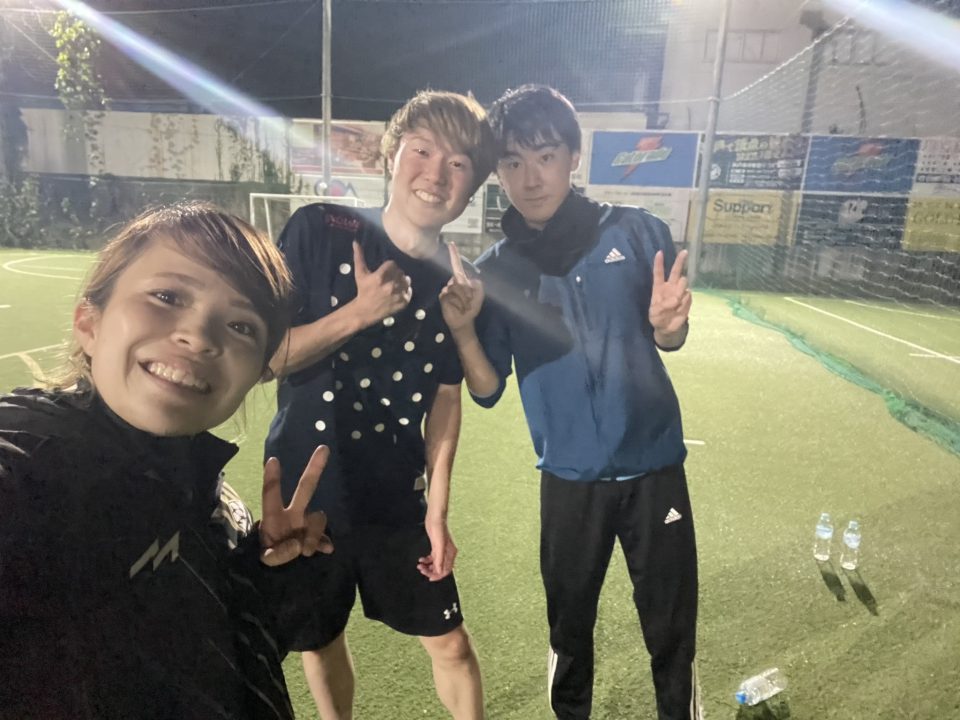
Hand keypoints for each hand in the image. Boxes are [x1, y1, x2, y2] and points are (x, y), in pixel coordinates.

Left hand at [260, 446, 333, 565]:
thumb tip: (299, 545)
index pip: (271, 494)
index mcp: (274, 516)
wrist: (278, 575)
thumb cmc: (268, 558)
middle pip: (305, 488)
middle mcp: (292, 515)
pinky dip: (325, 543)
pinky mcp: (317, 538)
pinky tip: (326, 550)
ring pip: (318, 517)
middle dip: (314, 468)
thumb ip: (278, 554)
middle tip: (323, 448)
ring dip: (315, 534)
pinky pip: (326, 536)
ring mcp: (306, 525)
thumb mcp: (266, 560)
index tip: (272, 459)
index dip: (271, 478)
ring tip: (306, 552)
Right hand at [351, 241, 411, 325]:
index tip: (385, 271)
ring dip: (402, 281)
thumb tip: (355, 242)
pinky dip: (405, 291)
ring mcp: (397, 295)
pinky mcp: (403, 302)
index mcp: (380, 277)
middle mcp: (390, 286)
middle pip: (400, 271)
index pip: (392, 264)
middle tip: (389, 279)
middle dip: (395, 274)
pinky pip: (409, 291)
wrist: (365, 311)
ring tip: (394, 285)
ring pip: (406, 280)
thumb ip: (359, 257)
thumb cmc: (363, 290)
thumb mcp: (360, 273)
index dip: (389, 267)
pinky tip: (398, 292)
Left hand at [417, 516, 457, 581]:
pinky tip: (421, 560)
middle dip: (431, 571)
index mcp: (450, 554)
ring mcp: (441, 551)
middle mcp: (447, 554)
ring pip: (435, 564)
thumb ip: (439, 559)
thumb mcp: (438, 546)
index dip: (438, 575)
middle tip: (422, 570)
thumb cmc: (439, 529)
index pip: (446, 570)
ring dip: (427, 566)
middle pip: (440, 568)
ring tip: (420, 566)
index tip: (429, 578)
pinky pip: (432, 558)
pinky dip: (426, 561)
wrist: (435, 518)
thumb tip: (439, 571)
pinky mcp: (436, 547)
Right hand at [439, 241, 483, 332]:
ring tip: (464, 306)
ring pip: (455, 288)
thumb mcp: (479, 295)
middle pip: (460, 279)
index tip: (451, 244)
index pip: (457, 265)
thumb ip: (477, 285)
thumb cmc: (472, 307)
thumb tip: (468, 280)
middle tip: (470, 301)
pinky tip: (458, 308)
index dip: (454, 254)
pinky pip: (450, 295)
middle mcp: (453, 282)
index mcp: (462, 280)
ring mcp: (447, 289)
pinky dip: (457, 303)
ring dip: (463, 299)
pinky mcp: (443, 296)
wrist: (464, 321)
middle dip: (467, 291)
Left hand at [649, 249, 690, 336]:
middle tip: (685, 251)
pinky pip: (688, 297)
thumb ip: (662, 306)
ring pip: (684, 284)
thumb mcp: (654, 314)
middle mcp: (670, 287)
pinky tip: (679, 309)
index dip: (659, 263)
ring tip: (675, 303)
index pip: (659, 273)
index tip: (660, 252)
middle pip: (675, 271)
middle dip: (680, 261)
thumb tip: (675, 299)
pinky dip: (684, 303)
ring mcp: (680, 292)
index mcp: (658, 288)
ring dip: (680, 291)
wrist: (667, 328)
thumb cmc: (657, 318)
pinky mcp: (687, 299)